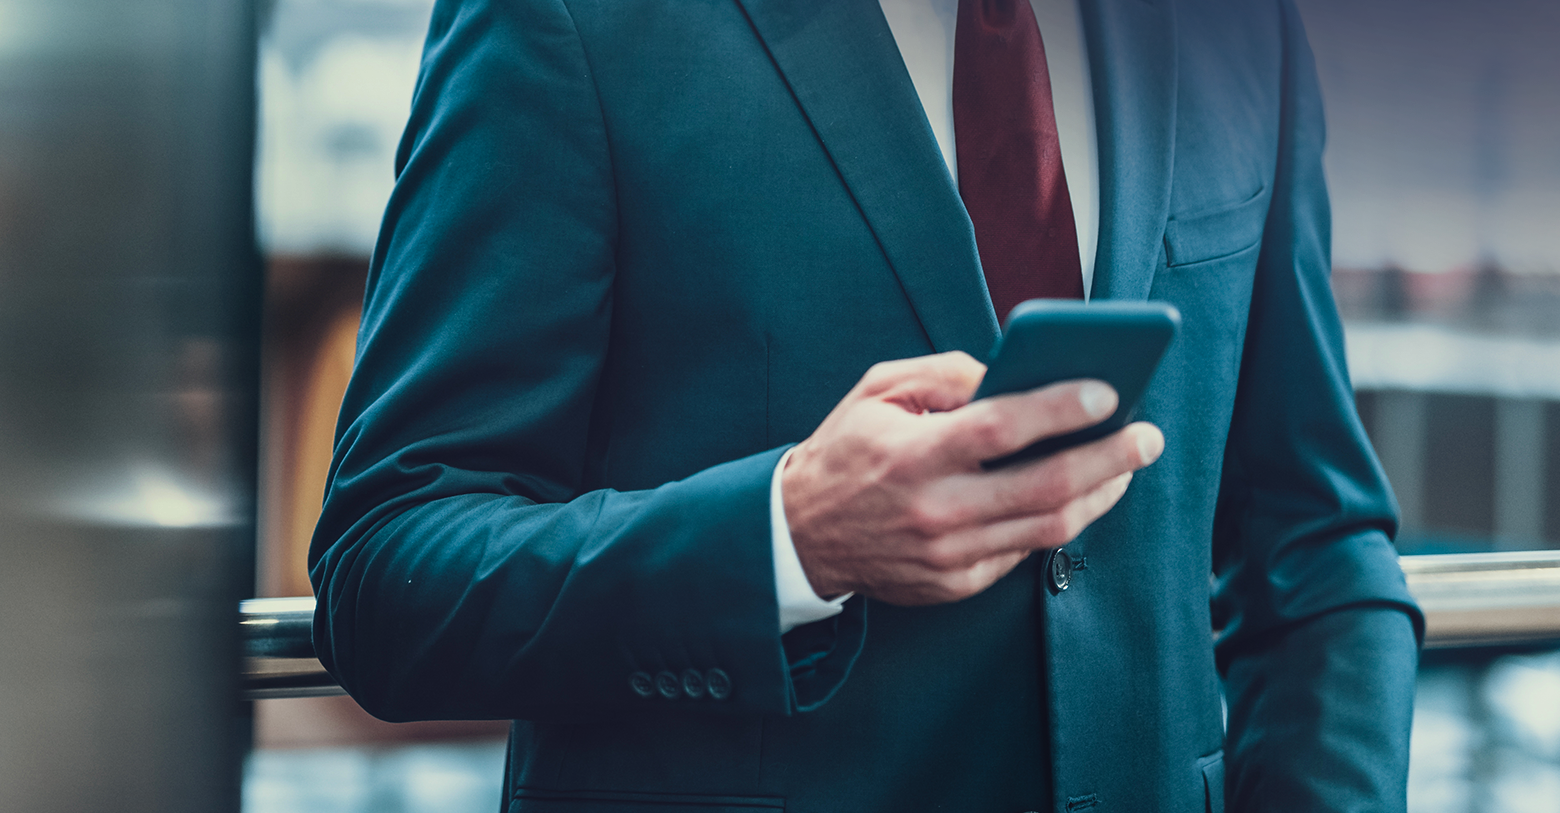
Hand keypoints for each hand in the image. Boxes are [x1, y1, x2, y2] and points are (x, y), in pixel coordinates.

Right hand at [782, 351, 1162, 604]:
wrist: (799, 535)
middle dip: (1109, 458)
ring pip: (1048, 527)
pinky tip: (1079, 494)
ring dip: (1100, 494)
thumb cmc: (845, 451)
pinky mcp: (955, 583)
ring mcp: (948, 554)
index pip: (1001, 428)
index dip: (1060, 408)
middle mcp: (935, 510)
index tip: (1107, 390)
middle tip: (1147, 436)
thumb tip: (1013, 373)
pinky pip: (1023, 551)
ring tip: (1125, 465)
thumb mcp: (878, 390)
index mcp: (912, 454)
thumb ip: (946, 373)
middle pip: (1045, 486)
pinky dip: (1057, 520)